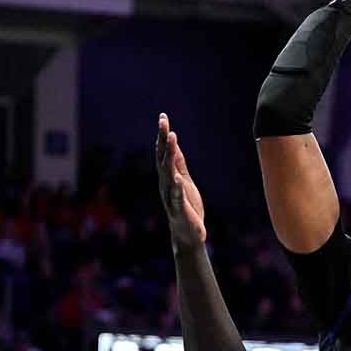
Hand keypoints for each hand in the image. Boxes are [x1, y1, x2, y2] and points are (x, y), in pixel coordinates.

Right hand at [155, 114, 205, 246]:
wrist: (188, 234)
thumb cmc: (186, 206)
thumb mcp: (183, 180)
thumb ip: (178, 164)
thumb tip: (173, 143)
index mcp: (168, 176)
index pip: (163, 152)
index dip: (162, 134)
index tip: (162, 117)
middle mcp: (166, 184)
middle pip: (163, 158)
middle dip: (162, 139)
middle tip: (163, 122)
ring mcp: (171, 196)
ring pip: (168, 173)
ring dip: (169, 155)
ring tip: (171, 139)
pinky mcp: (179, 209)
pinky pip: (176, 197)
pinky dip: (176, 187)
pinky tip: (177, 178)